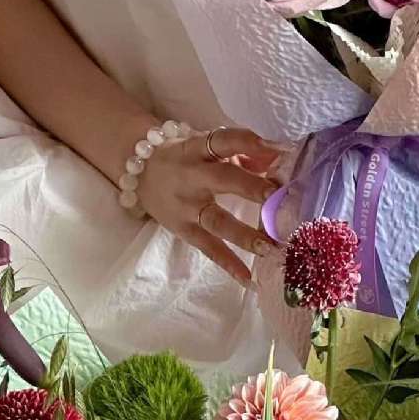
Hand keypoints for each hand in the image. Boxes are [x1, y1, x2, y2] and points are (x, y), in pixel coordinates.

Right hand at [138, 126, 284, 284]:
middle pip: (222, 179)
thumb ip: (241, 153)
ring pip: (216, 220)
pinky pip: (208, 247)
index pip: (223, 140)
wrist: (138, 172)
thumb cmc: (185, 157)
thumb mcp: (206, 148)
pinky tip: (248, 279)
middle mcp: (191, 176)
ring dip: (244, 234)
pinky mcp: (183, 230)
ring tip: (268, 246)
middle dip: (250, 186)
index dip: (248, 142)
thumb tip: (279, 160)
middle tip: (277, 195)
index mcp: (197, 148)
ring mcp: (186, 206)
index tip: (280, 149)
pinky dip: (228, 263)